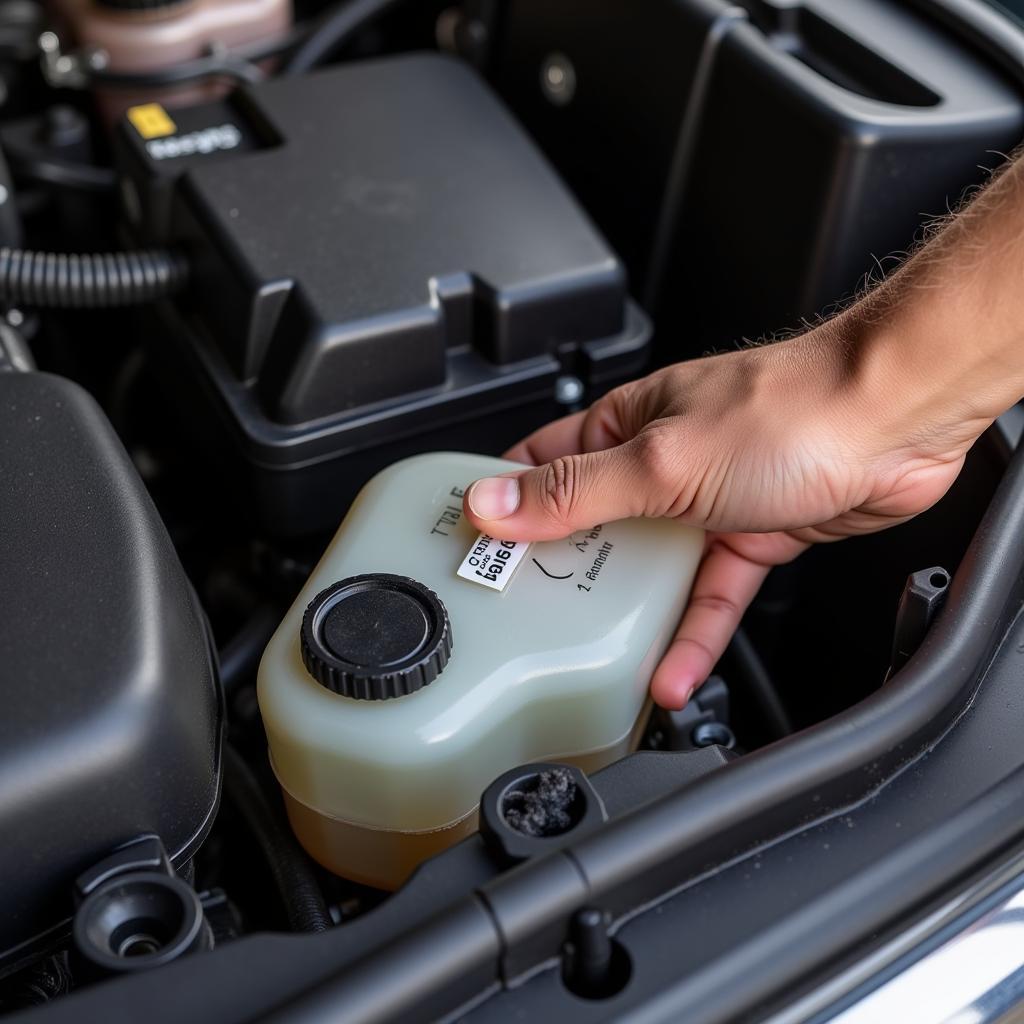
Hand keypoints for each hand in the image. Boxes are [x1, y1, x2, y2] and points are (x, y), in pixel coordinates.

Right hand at [462, 323, 988, 708]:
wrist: (898, 421)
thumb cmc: (792, 408)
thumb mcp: (661, 459)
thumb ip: (576, 490)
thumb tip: (493, 504)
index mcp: (628, 424)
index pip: (543, 462)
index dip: (504, 501)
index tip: (472, 545)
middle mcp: (662, 461)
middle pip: (594, 525)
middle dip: (561, 572)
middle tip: (524, 617)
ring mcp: (706, 502)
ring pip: (651, 569)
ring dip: (628, 613)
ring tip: (593, 658)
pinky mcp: (751, 536)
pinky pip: (710, 595)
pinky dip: (693, 633)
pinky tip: (673, 669)